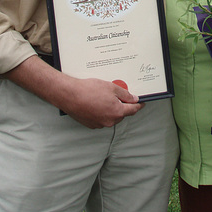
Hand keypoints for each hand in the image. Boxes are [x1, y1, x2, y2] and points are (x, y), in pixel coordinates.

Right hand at [6, 56, 142, 128]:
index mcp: (117, 112)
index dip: (138, 105)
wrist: (69, 95)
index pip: (132, 110)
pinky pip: (101, 118)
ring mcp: (99, 124)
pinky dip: (101, 111)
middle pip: (121, 114)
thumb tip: (133, 99)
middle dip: (122, 105)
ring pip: (111, 116)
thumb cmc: (89, 90)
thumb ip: (124, 94)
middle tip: (119, 94)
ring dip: (111, 108)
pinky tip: (96, 102)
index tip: (141, 102)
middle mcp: (109, 121)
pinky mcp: (90, 124)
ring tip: (104, 96)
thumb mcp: (111, 87)